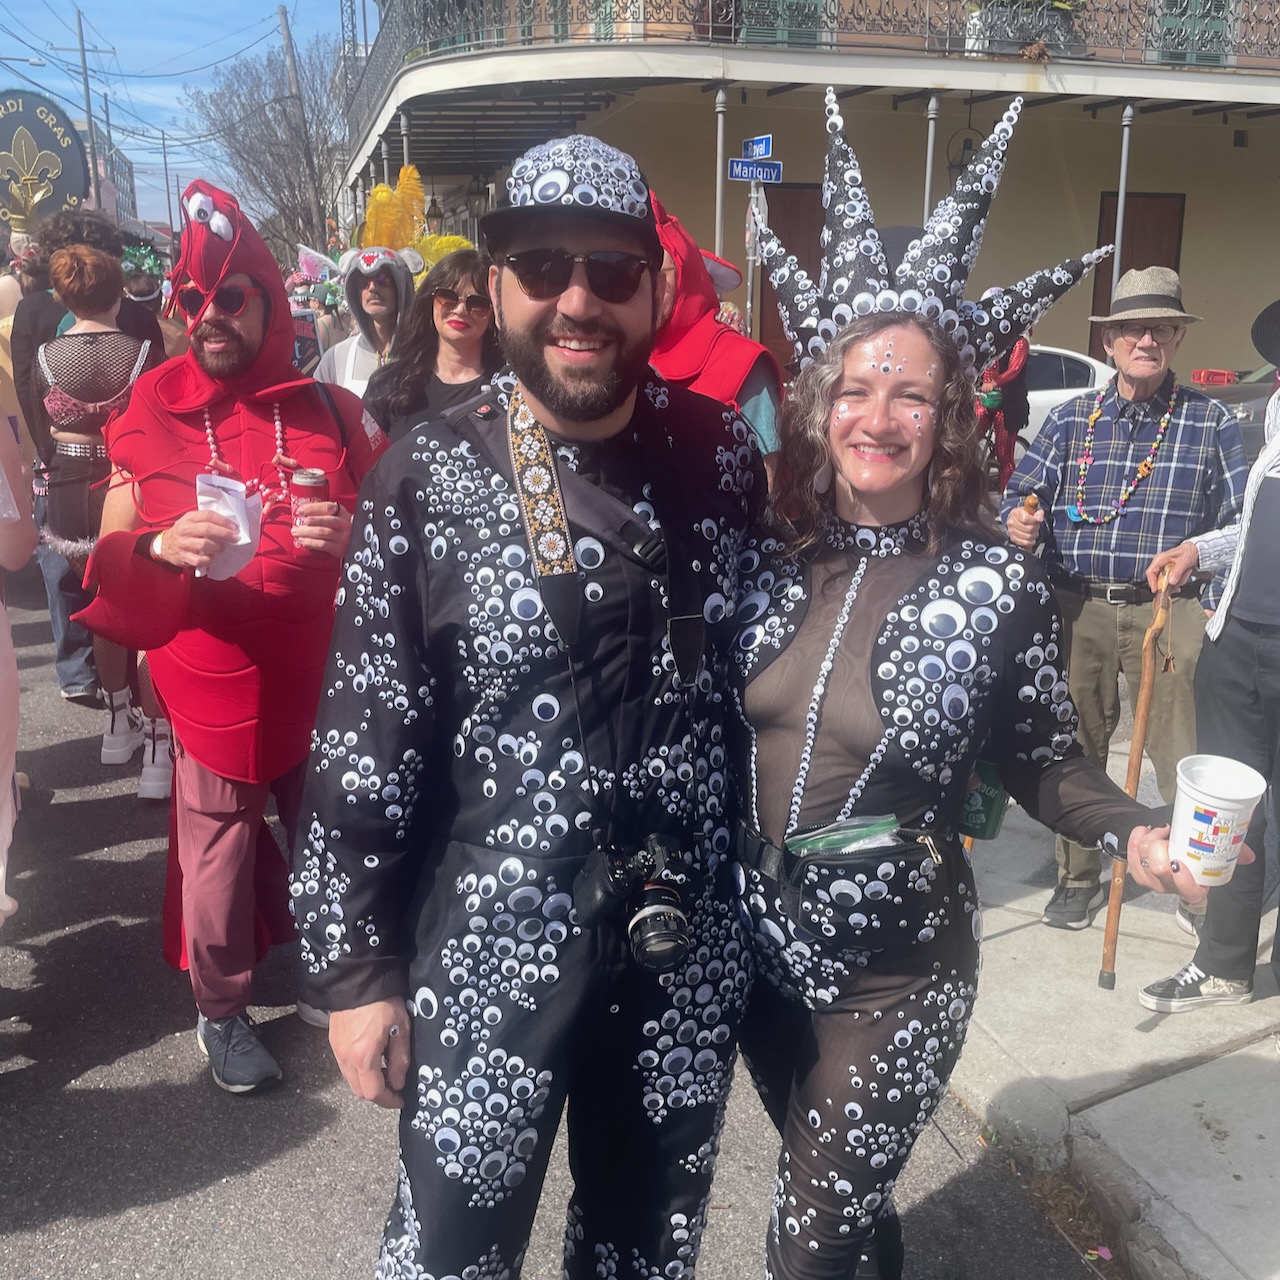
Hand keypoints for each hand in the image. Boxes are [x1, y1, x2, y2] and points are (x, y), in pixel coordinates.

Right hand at [154, 510, 239, 569]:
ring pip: (204, 544)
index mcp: (188, 518)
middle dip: (225, 533)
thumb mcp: (190, 521)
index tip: (234, 527)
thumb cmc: (184, 532)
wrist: (163, 545)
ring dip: (217, 547)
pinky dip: (209, 560)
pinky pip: (199, 560)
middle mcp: (184, 529)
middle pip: (207, 529)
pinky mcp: (183, 557)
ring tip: (222, 548)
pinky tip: (211, 558)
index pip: (208, 515)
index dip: (223, 520)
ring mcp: (183, 544)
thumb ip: (205, 520)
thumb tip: (229, 525)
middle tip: (235, 538)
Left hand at [293, 499, 352, 557]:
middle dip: (310, 521)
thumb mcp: (336, 516)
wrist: (356, 543)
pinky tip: (303, 541)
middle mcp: (344, 523)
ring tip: (297, 532)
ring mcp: (342, 536)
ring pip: (322, 532)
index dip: (312, 508)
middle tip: (297, 523)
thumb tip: (302, 512)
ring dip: (307, 532)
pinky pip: (323, 544)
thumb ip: (323, 513)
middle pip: (326, 520)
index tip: (300, 510)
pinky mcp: (339, 548)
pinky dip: (311, 543)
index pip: (327, 507)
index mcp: (341, 512)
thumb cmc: (341, 528)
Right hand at [329, 998, 410, 1107]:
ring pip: (350, 1079)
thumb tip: (398, 1083)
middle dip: (377, 1093)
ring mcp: (336, 1050)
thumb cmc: (383, 1000)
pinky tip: (372, 1057)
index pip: (373, 1092)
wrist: (358, 977)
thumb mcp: (401, 1028)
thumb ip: (400, 1059)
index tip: (400, 1099)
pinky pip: (345, 1065)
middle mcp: (345, 1058)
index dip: (388, 1100)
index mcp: (363, 1057)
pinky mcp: (332, 1041)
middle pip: (359, 1090)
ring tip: (385, 1069)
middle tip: (394, 1084)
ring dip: (367, 1081)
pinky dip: (358, 1069)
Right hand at [1005, 502, 1043, 549]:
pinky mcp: (1013, 538)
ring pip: (1028, 536)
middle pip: (1028, 529)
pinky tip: (1031, 537)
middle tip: (1035, 526)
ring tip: (1033, 531)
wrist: (1021, 520)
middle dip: (1035, 528)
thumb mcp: (1035, 511)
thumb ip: (1038, 513)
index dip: (1033, 521)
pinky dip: (1031, 541)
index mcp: (1016, 512)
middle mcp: (1011, 522)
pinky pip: (1025, 542)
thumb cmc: (1028, 515)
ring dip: (1034, 535)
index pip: (1025, 518)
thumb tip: (1039, 519)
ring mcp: (1011, 531)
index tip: (1035, 520)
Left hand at [1126, 827, 1256, 902]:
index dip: (1182, 880)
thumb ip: (1234, 852)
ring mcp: (1152, 881)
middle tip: (1169, 834)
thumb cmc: (1197, 852)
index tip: (1179, 861)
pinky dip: (1135, 838)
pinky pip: (1129, 854)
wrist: (1173, 846)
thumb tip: (1248, 856)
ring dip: (1150, 838)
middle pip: (1158, 869)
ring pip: (1142, 859)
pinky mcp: (1136, 870)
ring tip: (1161, 830)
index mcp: (1195, 887)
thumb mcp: (1217, 852)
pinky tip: (1144, 830)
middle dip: (1160, 846)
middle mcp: (1171, 887)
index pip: (1189, 893)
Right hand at [1145, 541, 1198, 591]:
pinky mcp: (1169, 573)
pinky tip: (1185, 575)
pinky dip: (1179, 581)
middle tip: (1177, 586)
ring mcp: (1164, 569)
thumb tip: (1171, 581)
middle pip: (1158, 579)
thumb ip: (1178, 571)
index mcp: (1160, 559)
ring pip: (1166, 582)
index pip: (1150, 572)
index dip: (1152, 582)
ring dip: (1178, 581)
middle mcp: (1160, 564)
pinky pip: (1172, 581)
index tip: (1156, 589)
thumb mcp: (1185, 560)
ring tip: (1186, 573)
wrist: (1195, 550)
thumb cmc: (1188, 551)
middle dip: (1169, 583)